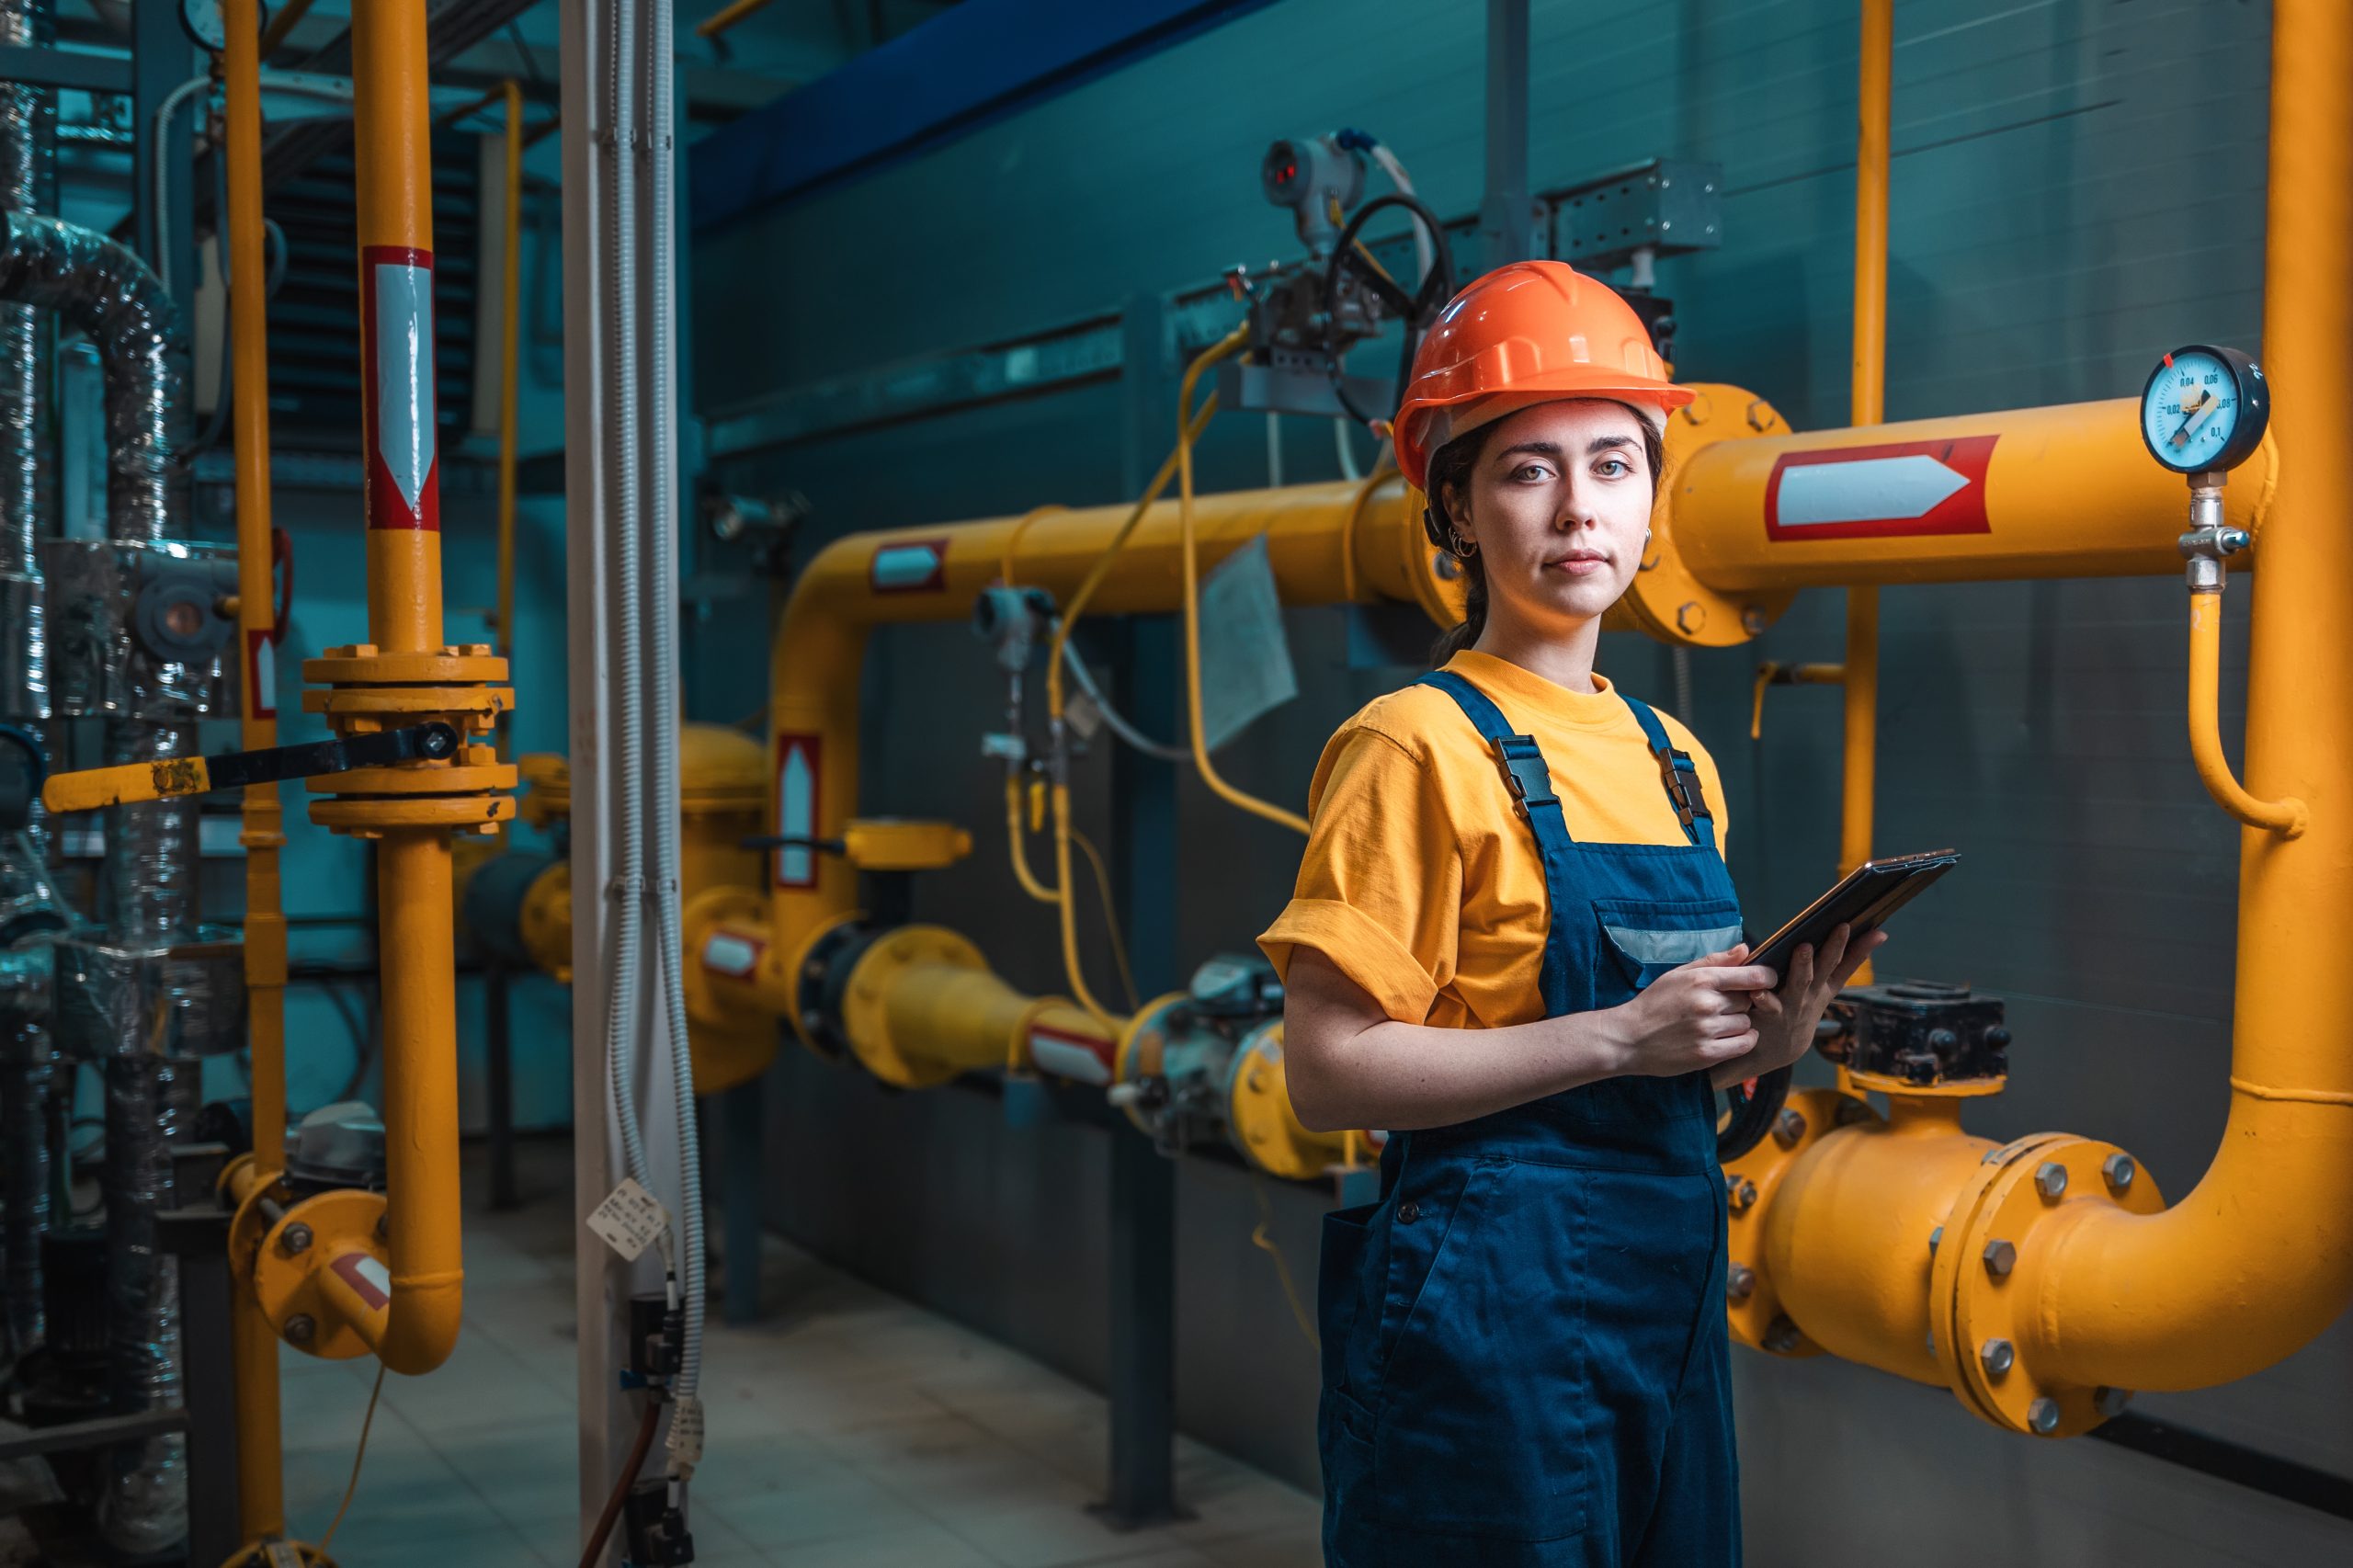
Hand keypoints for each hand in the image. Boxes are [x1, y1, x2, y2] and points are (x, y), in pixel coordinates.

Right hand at [1608, 945, 1779, 1077]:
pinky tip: (1728, 1038)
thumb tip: (1745, 948)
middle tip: (1723, 1007)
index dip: (1767, 978)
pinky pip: (1743, 1044)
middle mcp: (1707, 1004)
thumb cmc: (1653, 1004)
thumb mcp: (1678, 974)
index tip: (1767, 981)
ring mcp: (1707, 1030)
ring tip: (1718, 1024)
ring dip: (1739, 1024)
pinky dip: (1742, 1041)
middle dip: (1741, 1003)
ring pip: (1747, 1023)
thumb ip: (1714, 961)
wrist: (1627, 1038)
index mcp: (1701, 980)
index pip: (1753, 976)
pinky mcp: (1707, 1053)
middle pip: (1749, 1001)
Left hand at [1745, 923, 1887, 1074]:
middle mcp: (1813, 993)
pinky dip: (1764, 998)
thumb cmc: (1800, 1005)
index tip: (1877, 931)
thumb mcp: (1823, 987)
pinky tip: (1758, 990)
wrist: (1780, 1048)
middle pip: (1827, 967)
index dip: (1862, 948)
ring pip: (1800, 982)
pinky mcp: (1772, 1015)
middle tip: (1843, 927)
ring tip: (1804, 948)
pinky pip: (1768, 1006)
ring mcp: (1794, 1004)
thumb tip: (1858, 940)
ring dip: (1803, 965)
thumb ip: (1836, 964)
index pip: (1848, 964)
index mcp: (1826, 985)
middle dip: (1835, 946)